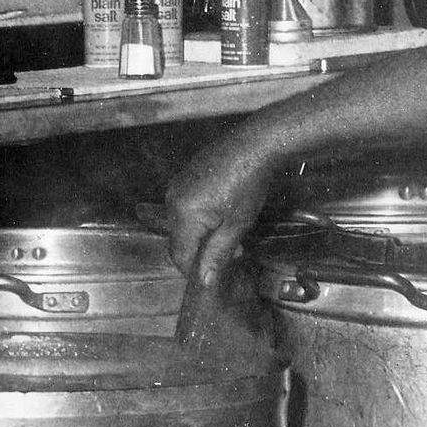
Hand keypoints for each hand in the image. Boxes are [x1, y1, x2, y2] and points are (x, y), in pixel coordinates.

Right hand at [164, 137, 281, 287]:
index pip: (179, 255)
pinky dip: (199, 216)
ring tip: (230, 230)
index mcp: (183, 214)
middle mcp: (172, 200)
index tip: (214, 275)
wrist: (254, 145)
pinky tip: (222, 211)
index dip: (194, 269)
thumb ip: (217, 255)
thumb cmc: (248, 185)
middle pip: (179, 239)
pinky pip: (185, 206)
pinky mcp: (184, 177)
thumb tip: (204, 281)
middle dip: (201, 250)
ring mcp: (176, 186)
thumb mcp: (236, 226)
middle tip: (232, 251)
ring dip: (201, 233)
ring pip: (182, 223)